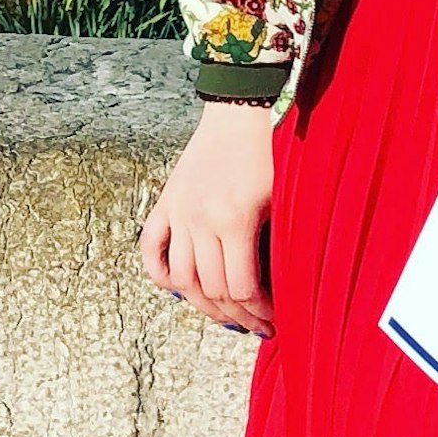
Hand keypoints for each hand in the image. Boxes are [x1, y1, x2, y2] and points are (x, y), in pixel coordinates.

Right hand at [141, 102, 276, 334]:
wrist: (240, 111)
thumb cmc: (272, 150)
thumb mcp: (285, 197)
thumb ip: (279, 243)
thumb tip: (281, 289)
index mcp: (234, 220)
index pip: (241, 287)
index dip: (259, 311)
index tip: (275, 318)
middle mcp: (200, 220)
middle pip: (212, 290)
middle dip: (238, 316)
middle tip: (257, 325)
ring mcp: (179, 212)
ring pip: (183, 280)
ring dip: (205, 306)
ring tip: (228, 315)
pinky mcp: (166, 203)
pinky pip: (152, 250)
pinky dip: (162, 276)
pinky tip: (181, 291)